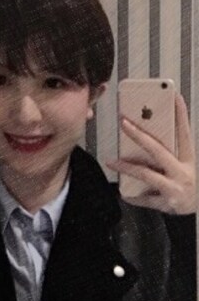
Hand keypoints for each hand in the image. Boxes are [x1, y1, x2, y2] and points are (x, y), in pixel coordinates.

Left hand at [107, 95, 196, 213]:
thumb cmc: (189, 187)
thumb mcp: (185, 168)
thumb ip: (168, 158)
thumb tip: (146, 143)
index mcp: (188, 159)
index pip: (184, 133)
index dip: (181, 115)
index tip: (174, 97)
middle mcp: (182, 171)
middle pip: (157, 150)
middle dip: (139, 135)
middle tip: (124, 123)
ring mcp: (174, 187)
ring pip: (146, 174)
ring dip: (127, 167)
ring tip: (112, 162)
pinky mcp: (167, 203)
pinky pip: (145, 199)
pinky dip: (134, 197)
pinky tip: (123, 194)